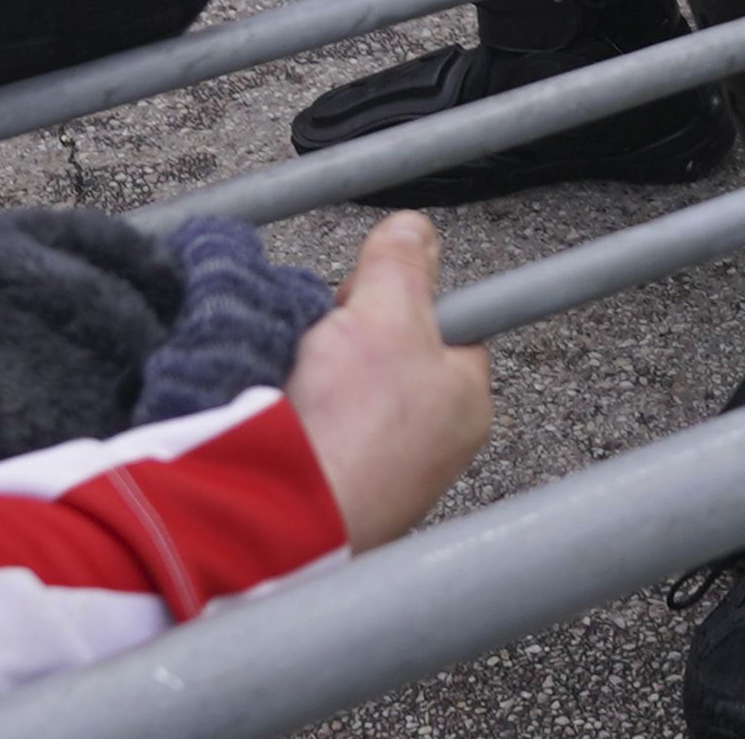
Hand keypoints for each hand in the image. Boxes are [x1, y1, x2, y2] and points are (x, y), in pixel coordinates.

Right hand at [286, 211, 490, 545]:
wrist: (280, 515)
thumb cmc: (351, 427)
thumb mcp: (383, 311)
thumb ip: (401, 262)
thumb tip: (413, 229)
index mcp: (465, 402)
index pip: (447, 326)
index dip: (401, 298)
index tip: (364, 297)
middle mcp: (434, 448)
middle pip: (391, 359)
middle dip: (349, 339)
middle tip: (321, 341)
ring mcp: (384, 479)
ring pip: (348, 398)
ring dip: (317, 377)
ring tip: (297, 380)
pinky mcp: (334, 496)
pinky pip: (317, 436)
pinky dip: (296, 417)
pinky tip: (281, 412)